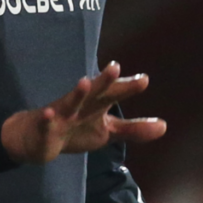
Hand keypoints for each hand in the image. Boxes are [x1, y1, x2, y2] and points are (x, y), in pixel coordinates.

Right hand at [0, 62, 165, 164]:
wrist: (37, 136)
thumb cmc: (76, 127)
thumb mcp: (107, 130)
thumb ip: (134, 129)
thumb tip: (165, 126)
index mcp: (96, 104)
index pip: (113, 93)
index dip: (127, 87)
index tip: (143, 80)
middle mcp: (80, 104)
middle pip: (94, 92)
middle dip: (104, 80)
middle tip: (115, 67)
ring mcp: (61, 114)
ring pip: (69, 102)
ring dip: (77, 92)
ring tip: (85, 81)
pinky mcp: (45, 126)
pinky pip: (45, 122)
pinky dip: (46, 118)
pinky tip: (47, 113)